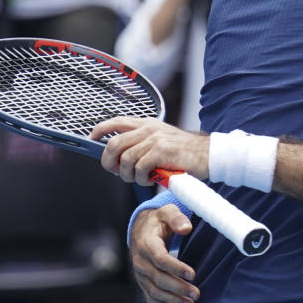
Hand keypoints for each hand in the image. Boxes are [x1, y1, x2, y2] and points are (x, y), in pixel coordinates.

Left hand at [91, 117, 210, 185]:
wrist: (210, 154)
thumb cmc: (187, 153)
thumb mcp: (163, 141)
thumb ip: (143, 144)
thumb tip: (121, 157)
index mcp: (148, 124)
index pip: (117, 122)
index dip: (101, 129)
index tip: (92, 138)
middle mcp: (149, 129)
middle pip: (114, 144)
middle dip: (109, 162)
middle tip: (117, 172)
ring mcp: (155, 140)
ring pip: (124, 160)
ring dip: (128, 175)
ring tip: (141, 178)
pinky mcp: (161, 152)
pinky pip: (139, 168)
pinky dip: (142, 179)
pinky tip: (151, 179)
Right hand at [130, 205, 198, 302]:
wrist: (142, 229)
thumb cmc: (159, 220)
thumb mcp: (168, 212)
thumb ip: (177, 218)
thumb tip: (186, 228)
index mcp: (146, 243)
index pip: (160, 259)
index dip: (176, 268)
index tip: (193, 274)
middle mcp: (140, 261)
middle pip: (158, 278)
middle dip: (178, 288)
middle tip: (197, 294)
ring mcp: (140, 273)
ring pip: (154, 291)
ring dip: (172, 300)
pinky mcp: (142, 281)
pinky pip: (150, 297)